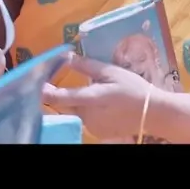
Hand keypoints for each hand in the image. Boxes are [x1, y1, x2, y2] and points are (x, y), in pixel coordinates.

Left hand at [42, 53, 158, 140]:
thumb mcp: (111, 71)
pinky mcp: (97, 132)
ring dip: (70, 101)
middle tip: (49, 80)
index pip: (59, 97)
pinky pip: (83, 118)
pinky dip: (82, 109)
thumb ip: (85, 65)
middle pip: (63, 105)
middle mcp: (87, 116)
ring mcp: (92, 127)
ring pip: (72, 111)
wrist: (155, 114)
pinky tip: (92, 101)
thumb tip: (65, 56)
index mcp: (90, 99)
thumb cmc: (134, 89)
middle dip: (55, 94)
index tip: (34, 80)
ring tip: (77, 89)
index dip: (44, 90)